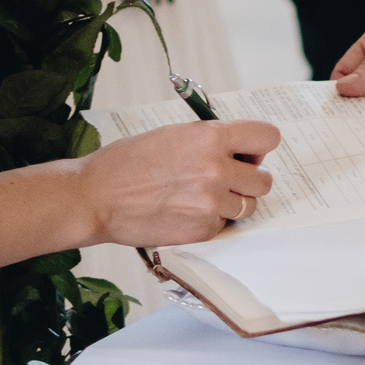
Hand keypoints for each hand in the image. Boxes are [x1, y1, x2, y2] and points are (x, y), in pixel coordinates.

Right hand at [79, 119, 280, 245]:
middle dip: (248, 180)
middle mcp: (217, 169)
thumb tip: (239, 150)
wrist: (96, 197)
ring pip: (249, 205)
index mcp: (211, 138)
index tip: (249, 154)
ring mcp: (212, 203)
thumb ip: (211, 141)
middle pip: (264, 179)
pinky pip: (226, 225)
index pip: (268, 137)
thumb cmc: (127, 163)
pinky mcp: (204, 230)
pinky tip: (186, 212)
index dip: (259, 147)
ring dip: (232, 203)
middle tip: (225, 179)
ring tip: (202, 197)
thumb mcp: (173, 135)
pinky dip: (212, 221)